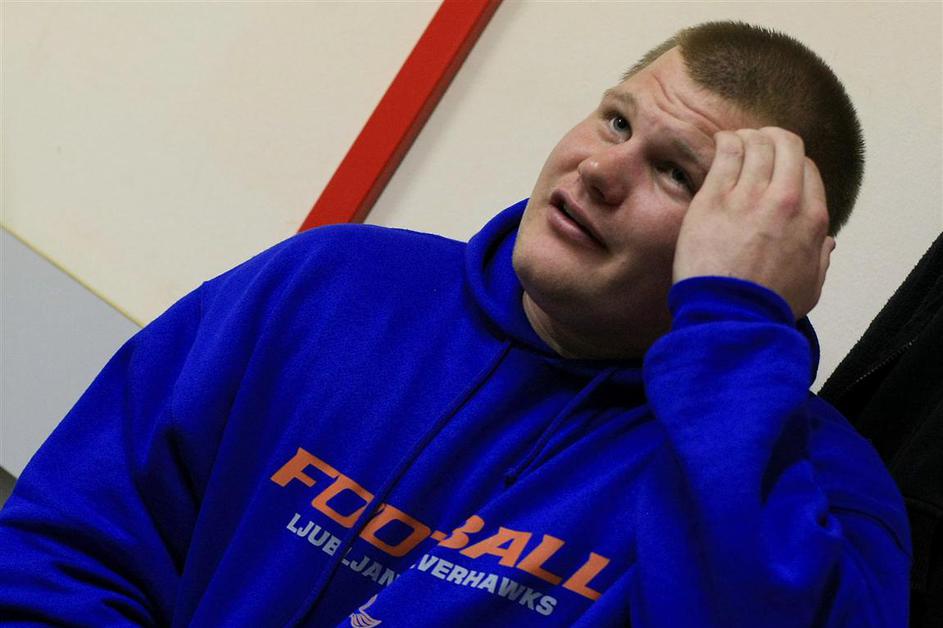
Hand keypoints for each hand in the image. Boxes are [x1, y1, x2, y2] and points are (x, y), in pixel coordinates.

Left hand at [673, 127, 833, 319]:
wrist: (730, 316)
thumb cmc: (768, 306)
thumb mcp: (811, 286)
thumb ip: (821, 259)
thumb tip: (828, 241)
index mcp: (812, 219)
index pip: (808, 169)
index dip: (792, 163)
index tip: (777, 167)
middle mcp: (786, 201)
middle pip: (786, 145)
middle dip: (773, 139)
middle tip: (757, 143)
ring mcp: (748, 197)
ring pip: (756, 144)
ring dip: (747, 137)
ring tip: (735, 142)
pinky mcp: (714, 199)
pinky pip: (725, 153)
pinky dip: (725, 141)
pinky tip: (719, 142)